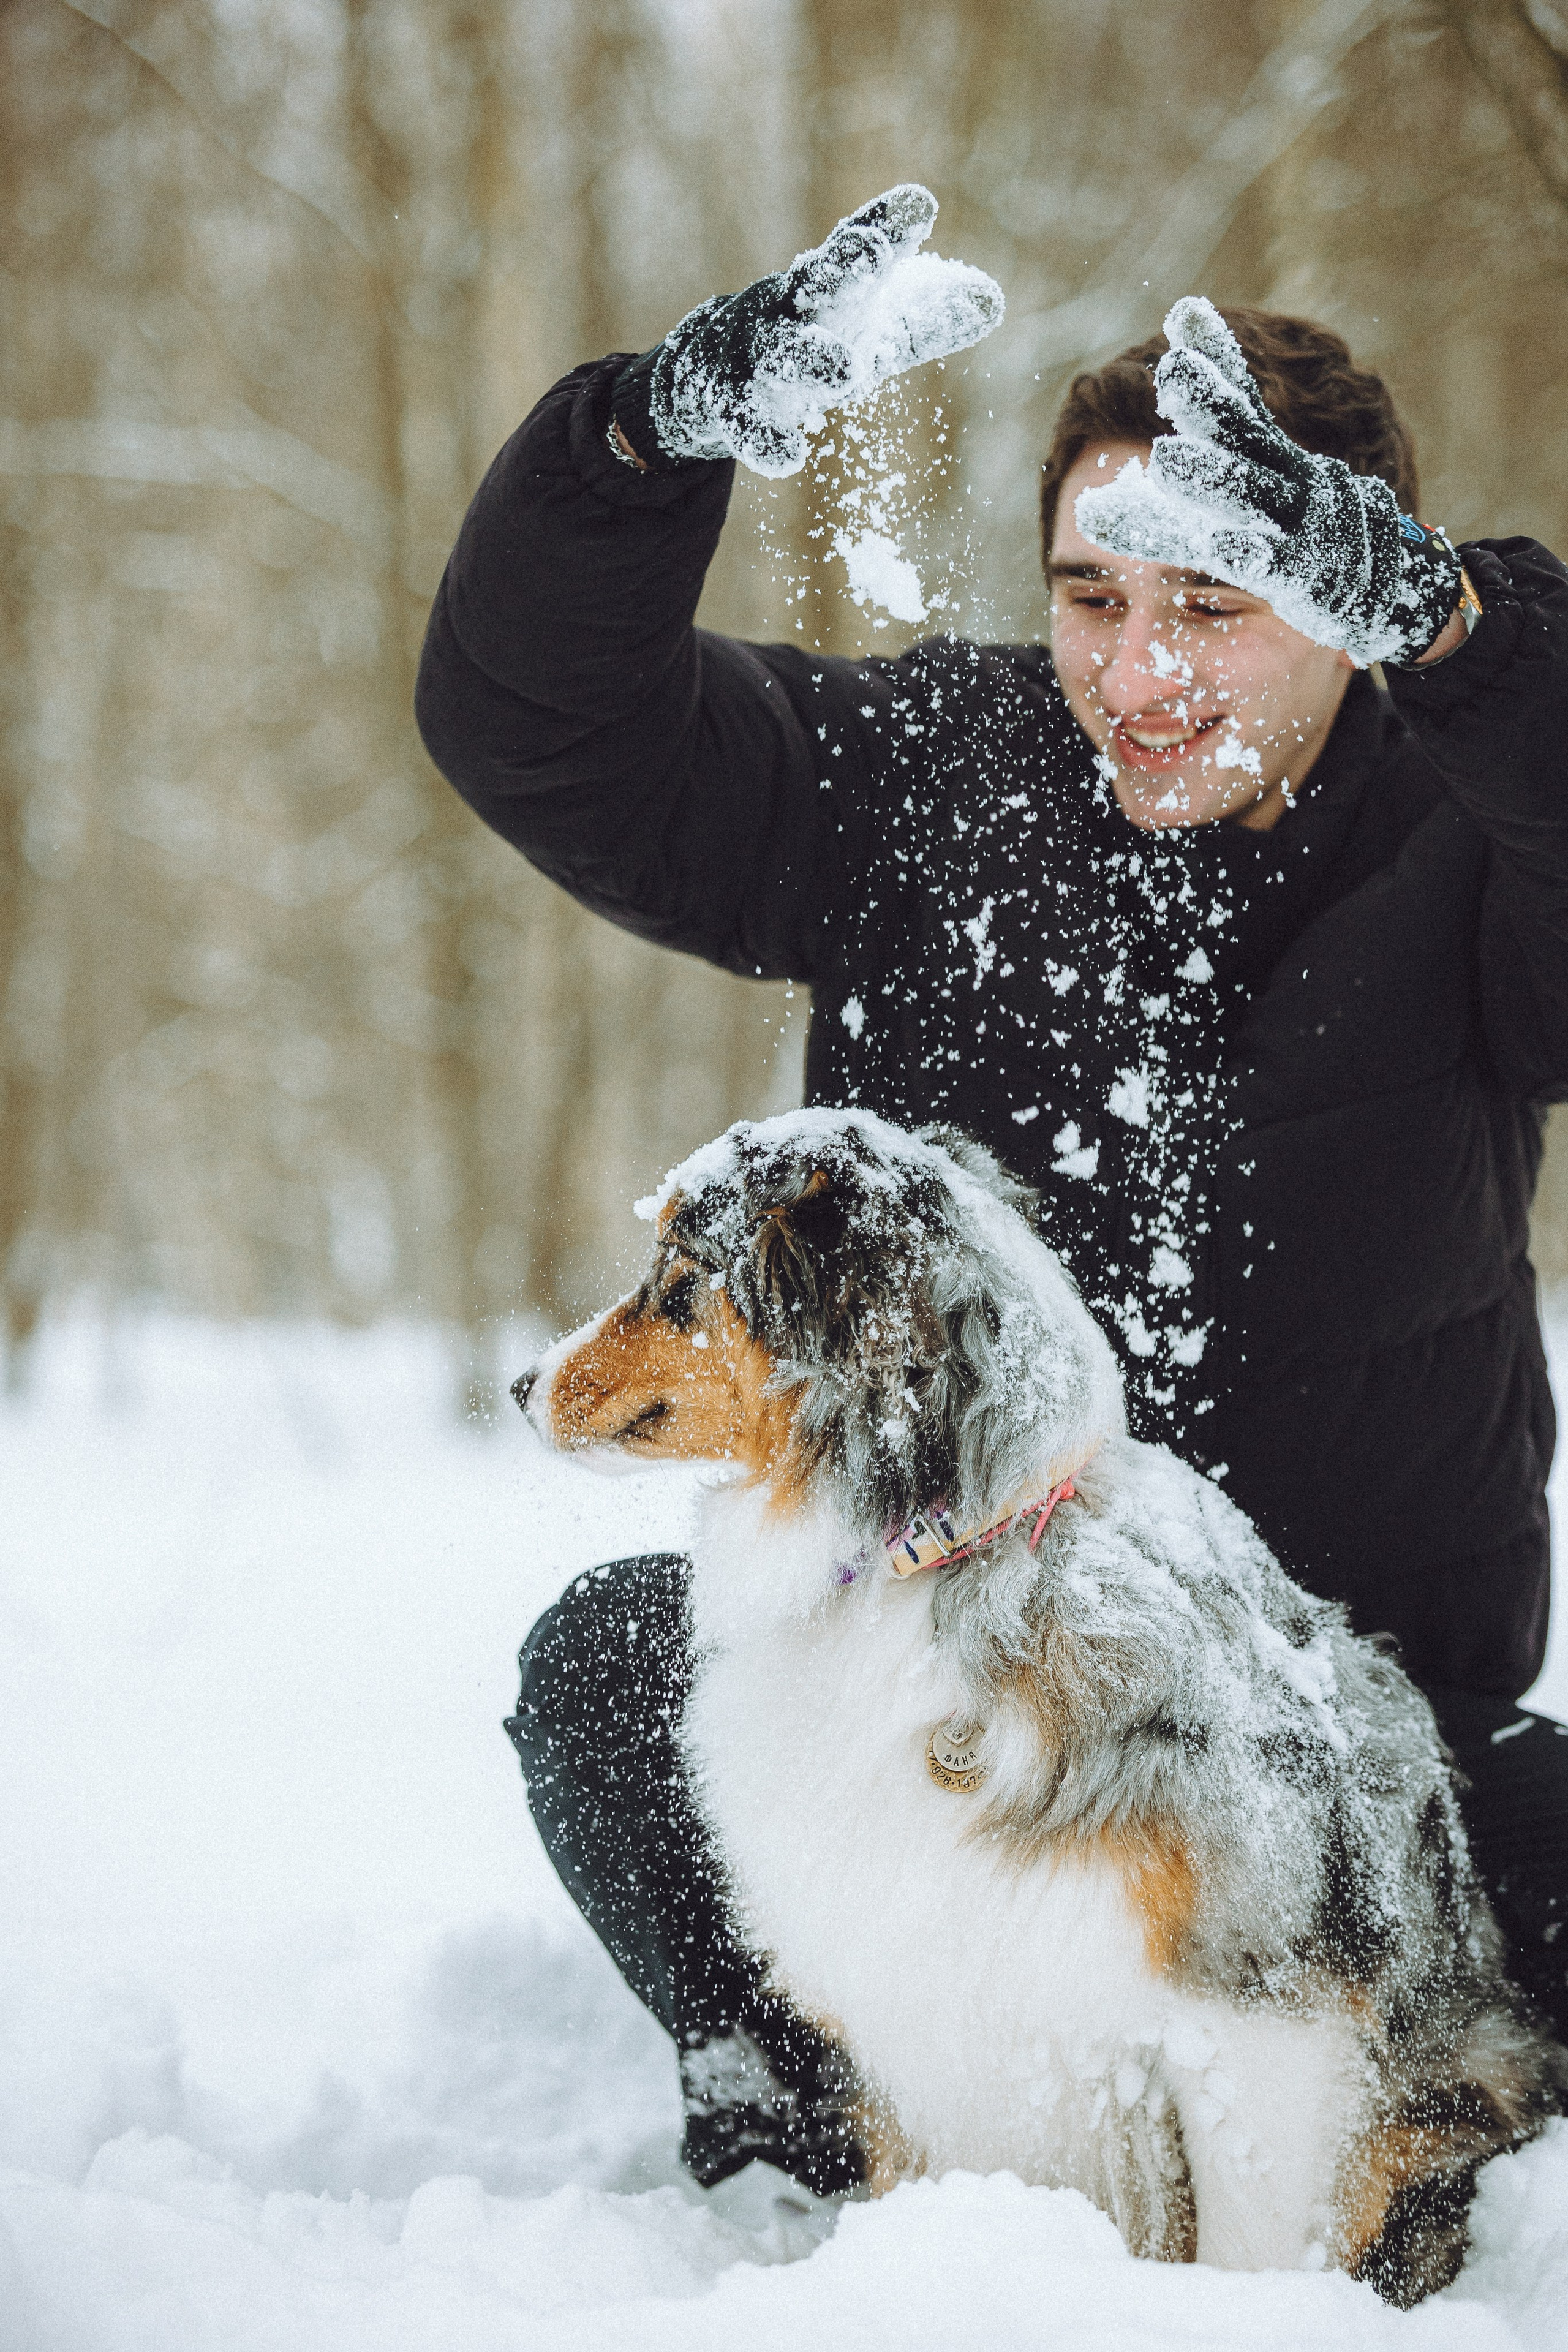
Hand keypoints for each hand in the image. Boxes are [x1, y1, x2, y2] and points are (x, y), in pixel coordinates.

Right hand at [611, 185, 1002, 478]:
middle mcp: (791, 309)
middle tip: (871, 254)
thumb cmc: (806, 344)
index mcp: (828, 286)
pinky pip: (748, 425)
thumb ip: (925, 318)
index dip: (885, 228)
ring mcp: (757, 356)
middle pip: (817, 283)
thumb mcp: (867, 330)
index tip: (918, 205)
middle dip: (843, 267)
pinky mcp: (733, 407)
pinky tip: (789, 459)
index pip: (858, 250)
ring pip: (783, 354)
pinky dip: (765, 441)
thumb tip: (992, 299)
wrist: (706, 376)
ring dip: (811, 359)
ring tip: (845, 373)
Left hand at [1072, 297, 1461, 668]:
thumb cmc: (1296, 548)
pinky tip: (1221, 544)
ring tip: (1165, 460)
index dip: (1217, 359)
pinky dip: (1250, 552)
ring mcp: (1306, 526)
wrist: (1384, 598)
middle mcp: (1292, 481)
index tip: (1182, 311)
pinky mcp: (1309, 579)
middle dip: (1211, 405)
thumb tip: (1094, 492)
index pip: (1241, 403)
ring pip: (1256, 497)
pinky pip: (1276, 564)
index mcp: (1270, 460)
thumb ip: (1172, 501)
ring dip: (1213, 478)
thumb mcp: (1236, 518)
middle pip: (1246, 439)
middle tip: (1173, 371)